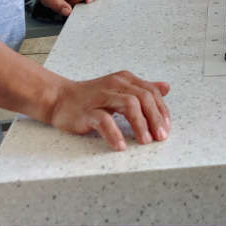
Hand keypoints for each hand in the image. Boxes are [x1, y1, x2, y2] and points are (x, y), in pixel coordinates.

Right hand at [48, 71, 170, 149]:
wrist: (59, 99)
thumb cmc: (91, 97)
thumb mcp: (119, 90)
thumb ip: (142, 89)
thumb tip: (166, 87)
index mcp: (125, 80)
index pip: (151, 92)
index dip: (162, 110)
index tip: (166, 128)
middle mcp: (115, 84)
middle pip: (143, 98)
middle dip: (155, 118)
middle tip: (160, 137)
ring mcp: (101, 97)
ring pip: (129, 105)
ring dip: (141, 124)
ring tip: (145, 141)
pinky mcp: (87, 111)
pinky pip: (104, 121)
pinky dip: (115, 133)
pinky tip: (121, 145)